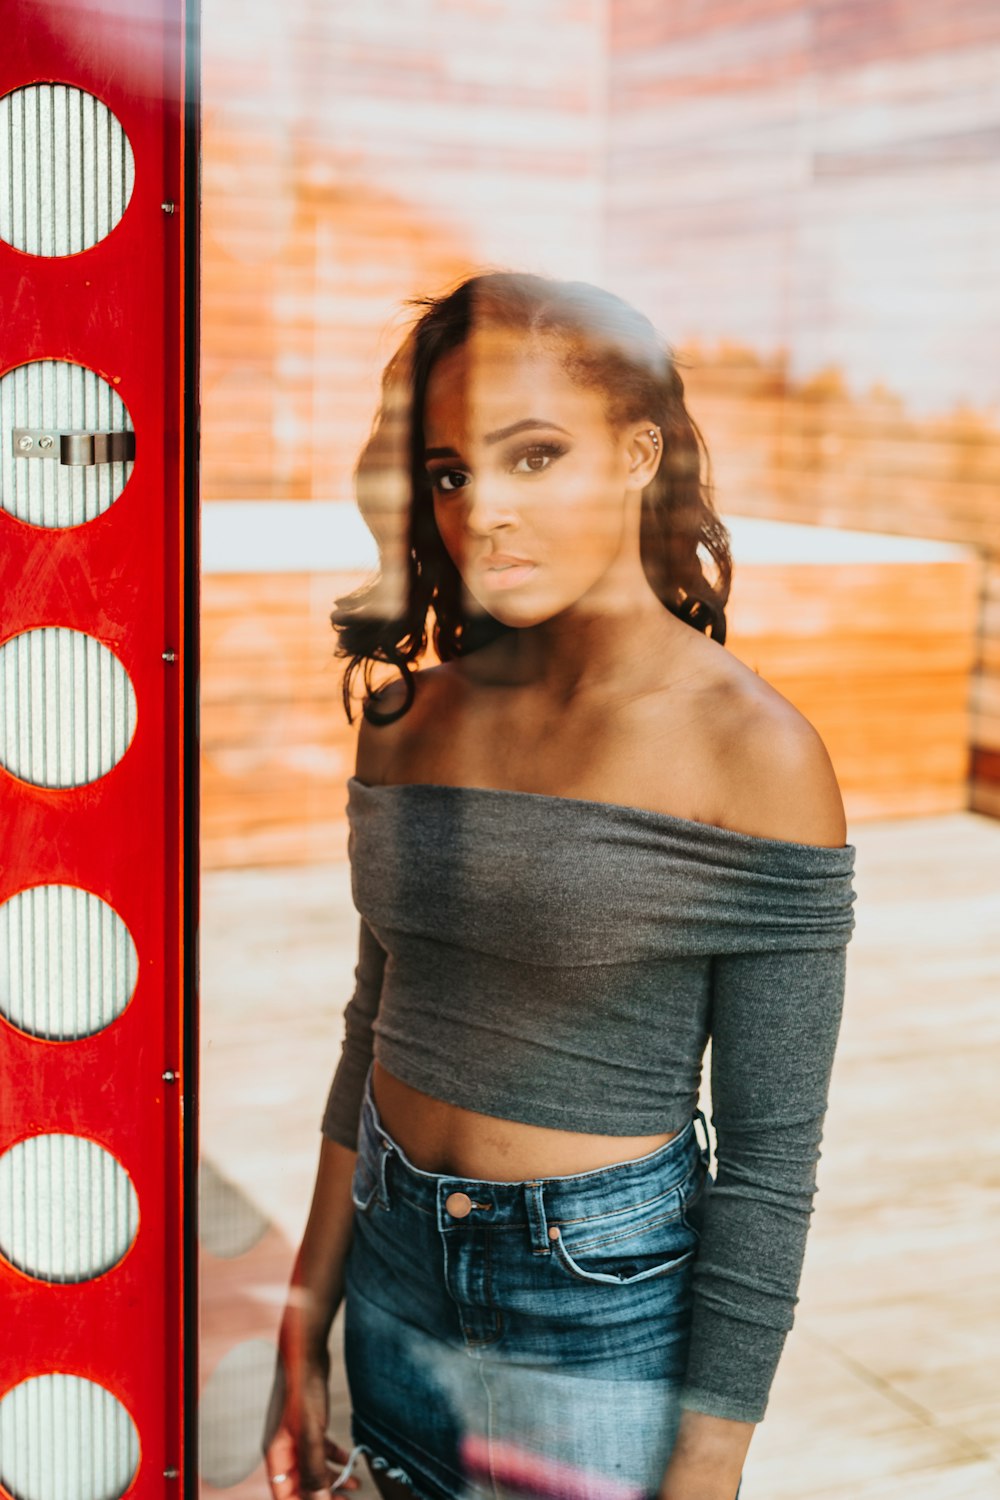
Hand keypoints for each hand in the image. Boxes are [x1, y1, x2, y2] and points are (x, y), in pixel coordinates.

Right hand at [262, 1329, 361, 1497]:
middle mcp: (285, 1448)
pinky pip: (322, 1451)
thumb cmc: (303, 1390)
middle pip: (301, 1484)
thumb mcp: (310, 1434)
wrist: (307, 1351)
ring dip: (332, 1481)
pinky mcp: (310, 1424)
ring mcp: (297, 1436)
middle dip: (322, 1497)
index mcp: (277, 1454)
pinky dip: (336, 1459)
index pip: (285, 1493)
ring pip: (314, 1469)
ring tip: (353, 1489)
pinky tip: (351, 1462)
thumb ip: (312, 1470)